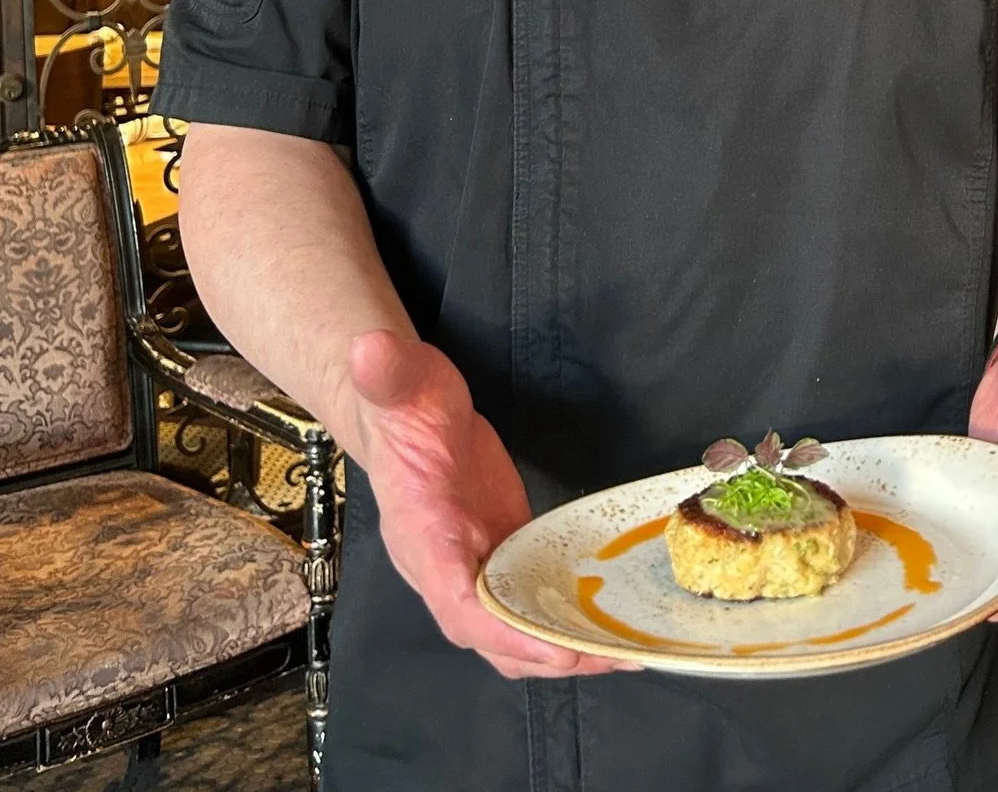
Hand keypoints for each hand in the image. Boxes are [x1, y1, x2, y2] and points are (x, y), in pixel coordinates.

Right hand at [346, 329, 635, 678]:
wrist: (404, 409)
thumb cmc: (402, 400)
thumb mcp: (400, 379)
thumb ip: (389, 371)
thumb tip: (369, 348)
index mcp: (421, 533)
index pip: (454, 599)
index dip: (501, 629)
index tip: (548, 645)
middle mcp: (444, 564)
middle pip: (490, 633)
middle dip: (544, 651)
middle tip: (606, 656)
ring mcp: (473, 564)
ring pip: (511, 631)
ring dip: (560, 648)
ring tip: (620, 652)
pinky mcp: (499, 552)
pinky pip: (528, 603)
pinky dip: (562, 621)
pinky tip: (607, 622)